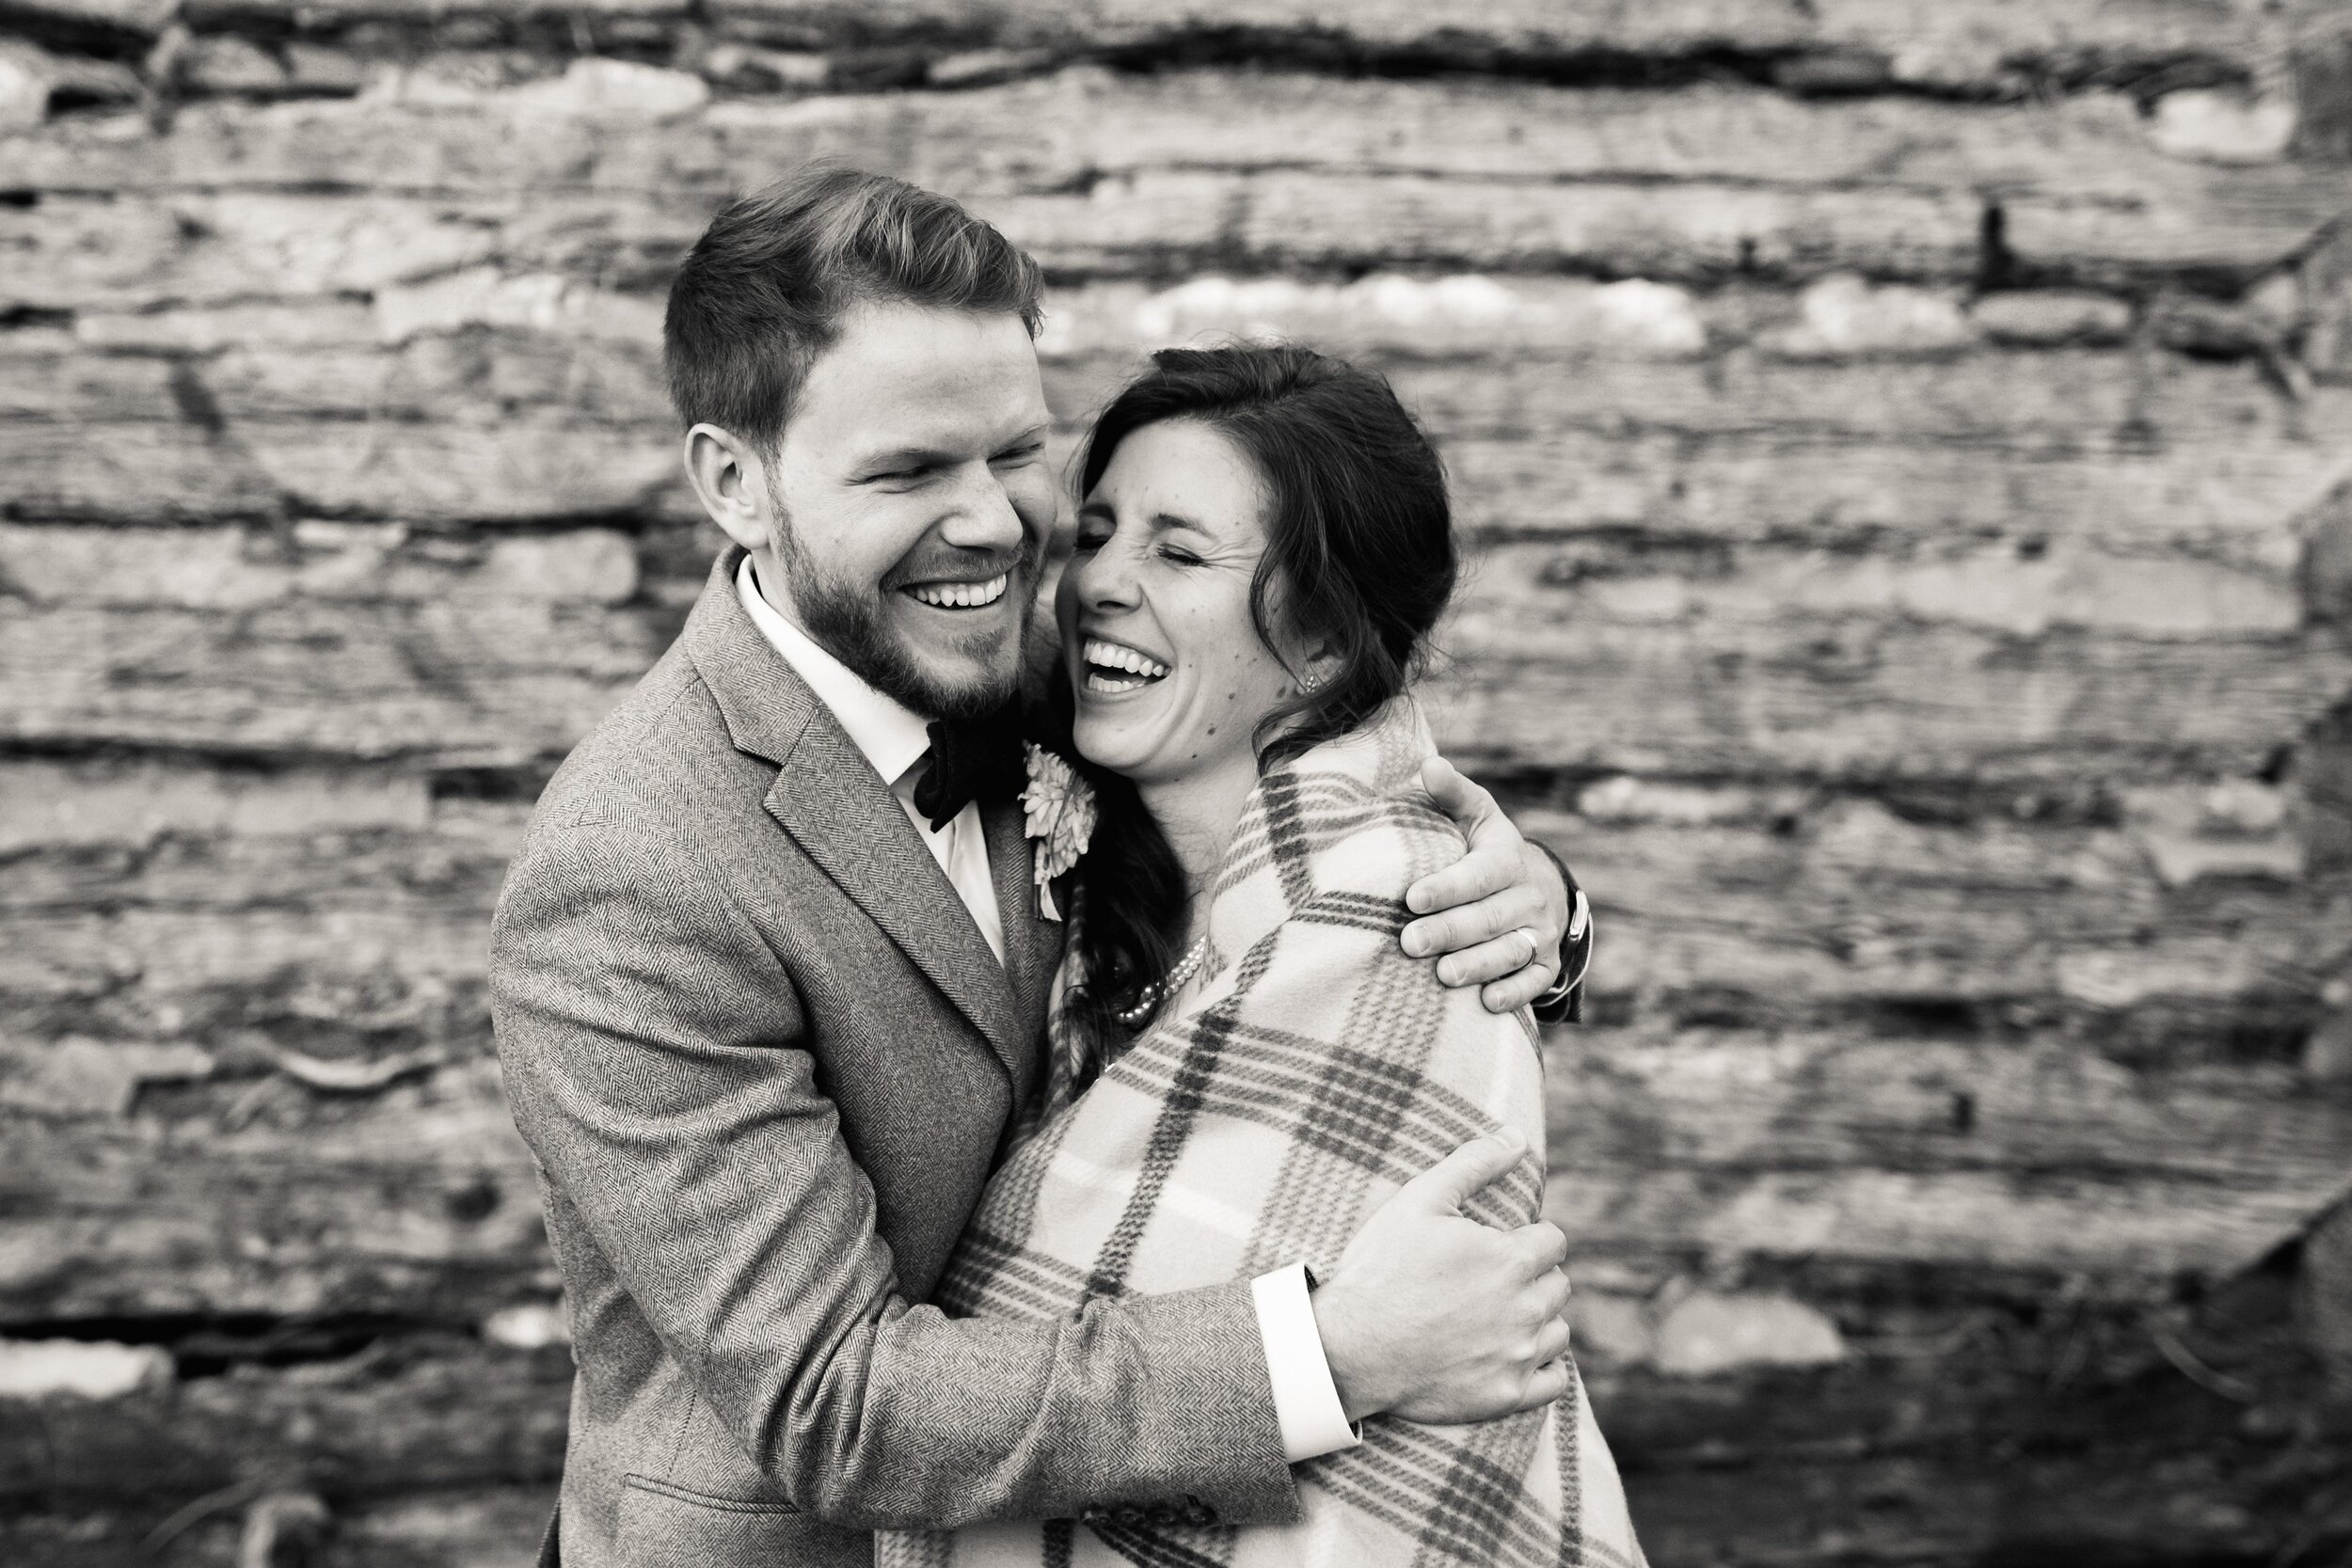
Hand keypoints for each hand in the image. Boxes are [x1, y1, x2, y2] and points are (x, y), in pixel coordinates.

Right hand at [1311, 1128, 1573, 1424]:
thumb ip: (1473, 1163)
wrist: (1349, 1347)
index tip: (1498, 1246)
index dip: (1526, 1238)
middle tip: (1490, 1281)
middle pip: (1558, 1284)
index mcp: (1511, 1259)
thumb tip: (1517, 1138)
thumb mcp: (1419, 1200)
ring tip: (1497, 1317)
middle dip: (1533, 1277)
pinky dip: (1540, 1368)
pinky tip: (1511, 1355)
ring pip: (1559, 1331)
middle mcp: (1525, 1309)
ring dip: (1538, 1320)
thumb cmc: (1381, 1269)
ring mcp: (1517, 1357)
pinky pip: (1553, 1381)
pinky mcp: (1506, 1396)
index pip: (1553, 1241)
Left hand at [1403, 757, 1571, 1012]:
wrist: (1539, 886)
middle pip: (1488, 918)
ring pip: (1510, 951)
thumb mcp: (1476, 817)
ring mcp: (1541, 932)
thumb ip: (1452, 795)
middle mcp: (1529, 896)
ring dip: (1477, 965)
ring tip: (1442, 976)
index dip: (1447, 887)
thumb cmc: (1488, 850)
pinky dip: (1514, 993)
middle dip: (1449, 931)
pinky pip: (1534, 981)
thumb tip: (1429, 766)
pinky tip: (1487, 1002)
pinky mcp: (1546, 963)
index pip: (1479, 875)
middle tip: (1409, 943)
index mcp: (1508, 859)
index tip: (1411, 898)